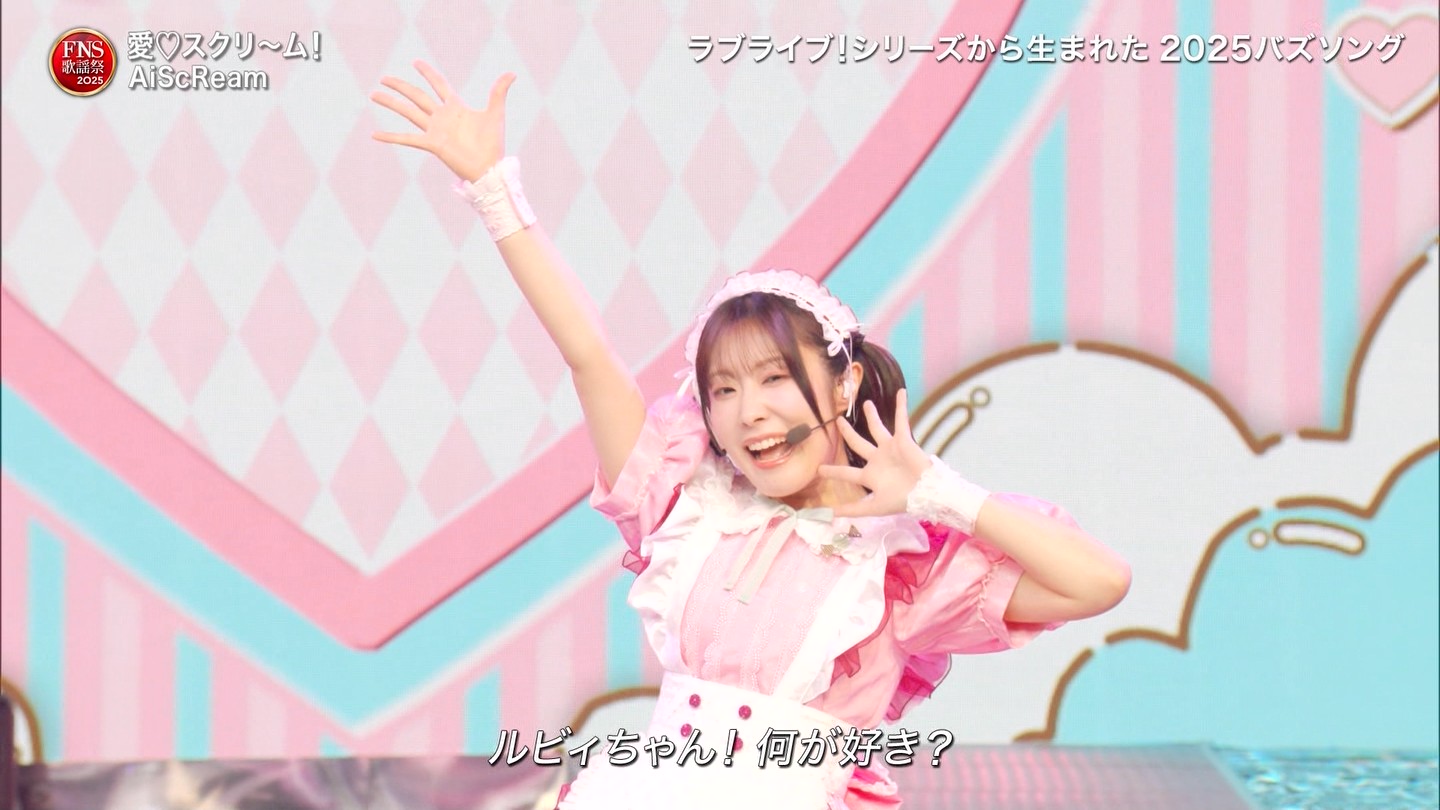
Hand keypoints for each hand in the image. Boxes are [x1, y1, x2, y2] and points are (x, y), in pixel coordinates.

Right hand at [370, 61, 513, 181]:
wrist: (489, 168)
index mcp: (455, 107)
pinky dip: (391, 137)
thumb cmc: (493, 143)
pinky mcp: (432, 144)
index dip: (428, 73)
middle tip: (383, 77)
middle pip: (417, 96)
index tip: (416, 62)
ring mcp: (435, 130)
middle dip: (401, 86)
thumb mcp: (495, 113)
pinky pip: (408, 139)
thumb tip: (512, 73)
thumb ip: (499, 92)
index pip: (438, 84)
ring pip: (409, 112)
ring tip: (374, 94)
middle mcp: (442, 117)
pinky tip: (374, 134)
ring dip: (392, 103)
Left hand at [818, 389, 932, 517]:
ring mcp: (890, 449)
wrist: (927, 493)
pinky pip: (901, 420)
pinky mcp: (903, 440)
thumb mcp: (874, 507)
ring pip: (876, 428)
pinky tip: (901, 392)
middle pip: (857, 443)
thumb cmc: (902, 500)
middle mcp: (878, 460)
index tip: (818, 470)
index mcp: (870, 476)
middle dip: (848, 433)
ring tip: (866, 403)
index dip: (833, 472)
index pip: (847, 473)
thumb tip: (828, 514)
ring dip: (872, 415)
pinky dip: (901, 406)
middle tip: (838, 421)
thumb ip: (852, 509)